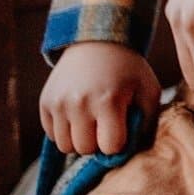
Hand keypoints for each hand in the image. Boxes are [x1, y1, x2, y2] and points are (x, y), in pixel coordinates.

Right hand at [40, 42, 160, 155]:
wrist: (96, 42)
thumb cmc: (128, 70)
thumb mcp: (148, 90)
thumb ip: (147, 122)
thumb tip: (136, 152)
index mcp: (108, 101)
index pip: (110, 147)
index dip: (119, 143)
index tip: (122, 129)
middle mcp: (79, 103)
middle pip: (85, 149)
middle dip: (98, 143)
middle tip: (106, 124)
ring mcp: (59, 103)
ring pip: (65, 146)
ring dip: (80, 140)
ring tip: (92, 121)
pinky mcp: (45, 102)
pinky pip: (52, 135)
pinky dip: (65, 131)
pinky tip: (78, 115)